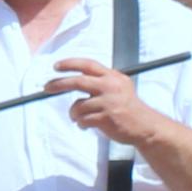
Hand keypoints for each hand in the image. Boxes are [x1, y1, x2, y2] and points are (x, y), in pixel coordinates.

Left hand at [52, 57, 168, 149]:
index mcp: (113, 77)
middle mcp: (110, 87)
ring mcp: (108, 103)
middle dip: (59, 83)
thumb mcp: (121, 86)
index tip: (56, 66)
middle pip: (78, 81)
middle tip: (46, 87)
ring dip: (73, 113)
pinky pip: (83, 120)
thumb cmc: (129, 107)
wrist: (145, 126)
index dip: (70, 64)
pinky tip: (85, 125)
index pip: (88, 65)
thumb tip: (77, 78)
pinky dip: (81, 123)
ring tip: (77, 117)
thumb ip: (103, 80)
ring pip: (78, 105)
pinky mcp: (106, 119)